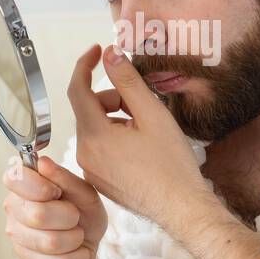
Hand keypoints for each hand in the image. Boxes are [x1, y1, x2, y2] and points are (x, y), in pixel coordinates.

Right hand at [2, 154, 106, 258]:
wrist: (86, 248)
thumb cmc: (83, 216)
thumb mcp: (84, 194)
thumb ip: (65, 178)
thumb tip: (43, 162)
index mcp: (24, 186)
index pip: (15, 178)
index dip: (40, 187)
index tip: (57, 192)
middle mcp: (14, 210)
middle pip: (38, 215)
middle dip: (69, 217)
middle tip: (74, 217)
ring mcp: (18, 238)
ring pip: (50, 242)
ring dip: (75, 239)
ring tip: (77, 236)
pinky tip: (77, 253)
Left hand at [67, 43, 214, 239]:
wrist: (181, 208)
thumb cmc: (172, 166)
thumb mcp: (152, 114)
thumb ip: (128, 81)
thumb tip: (111, 55)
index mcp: (95, 137)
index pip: (78, 89)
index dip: (86, 65)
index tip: (98, 50)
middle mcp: (85, 155)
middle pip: (88, 109)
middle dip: (111, 97)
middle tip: (139, 101)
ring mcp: (90, 170)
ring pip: (94, 128)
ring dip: (114, 118)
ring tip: (144, 128)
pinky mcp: (99, 180)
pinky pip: (99, 148)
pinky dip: (115, 137)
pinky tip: (140, 145)